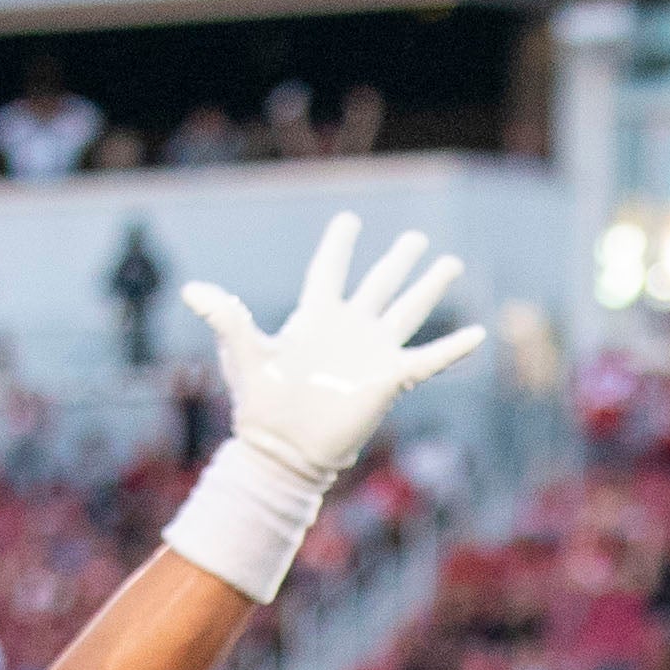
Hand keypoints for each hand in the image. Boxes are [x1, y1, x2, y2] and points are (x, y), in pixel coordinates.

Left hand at [187, 212, 483, 491]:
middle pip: (379, 284)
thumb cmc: (261, 404)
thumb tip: (193, 291)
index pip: (329, 271)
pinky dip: (452, 348)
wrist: (285, 450)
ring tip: (450, 263)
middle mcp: (348, 329)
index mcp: (314, 317)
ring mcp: (371, 352)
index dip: (338, 246)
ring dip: (429, 288)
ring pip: (407, 311)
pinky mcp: (389, 378)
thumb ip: (226, 317)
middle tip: (416, 239)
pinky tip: (477, 335)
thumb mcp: (243, 352)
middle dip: (398, 261)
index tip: (349, 220)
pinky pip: (428, 359)